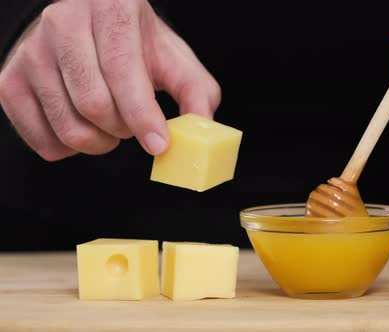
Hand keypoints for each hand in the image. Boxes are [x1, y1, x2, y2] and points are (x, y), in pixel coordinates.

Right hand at [0, 0, 220, 160]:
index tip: (160, 144)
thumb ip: (196, 93)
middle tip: (134, 125)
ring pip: (68, 127)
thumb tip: (202, 128)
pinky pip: (42, 140)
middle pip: (93, 105)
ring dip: (100, 142)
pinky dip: (70, 149)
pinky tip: (84, 127)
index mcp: (110, 9)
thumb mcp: (175, 61)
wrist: (91, 28)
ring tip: (112, 124)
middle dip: (123, 130)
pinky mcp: (9, 80)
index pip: (122, 71)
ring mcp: (31, 52)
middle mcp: (62, 23)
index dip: (142, 115)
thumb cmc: (137, 47)